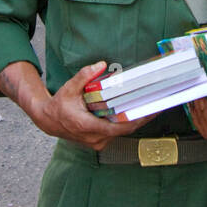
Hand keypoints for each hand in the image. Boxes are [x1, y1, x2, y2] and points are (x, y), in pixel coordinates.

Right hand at [8, 61, 152, 150]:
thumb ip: (84, 76)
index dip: (137, 120)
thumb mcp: (69, 88)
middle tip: (157, 106)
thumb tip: (100, 64)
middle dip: (141, 118)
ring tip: (150, 107)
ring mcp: (98, 142)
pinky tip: (135, 113)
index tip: (150, 112)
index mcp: (88, 126)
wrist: (49, 121)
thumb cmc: (59, 106)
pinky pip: (116, 133)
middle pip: (124, 130)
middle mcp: (95, 138)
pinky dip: (125, 123)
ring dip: (134, 121)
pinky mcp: (99, 141)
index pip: (119, 127)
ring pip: (121, 132)